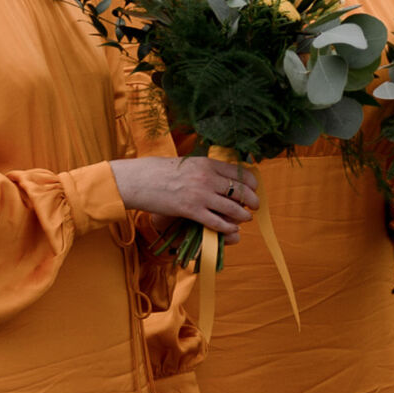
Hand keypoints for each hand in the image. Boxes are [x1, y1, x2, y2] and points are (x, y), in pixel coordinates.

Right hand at [113, 154, 256, 238]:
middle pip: (241, 190)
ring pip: (233, 208)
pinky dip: (227, 227)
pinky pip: (217, 222)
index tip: (253, 188)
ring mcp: (200, 194)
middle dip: (252, 200)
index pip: (239, 172)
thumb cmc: (159, 171)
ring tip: (245, 218)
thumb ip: (205, 169)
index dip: (251, 183)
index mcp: (207, 163)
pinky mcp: (191, 210)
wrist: (138, 180)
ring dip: (243, 215)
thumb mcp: (187, 163)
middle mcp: (207, 177)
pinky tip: (231, 229)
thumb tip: (222, 174)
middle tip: (255, 206)